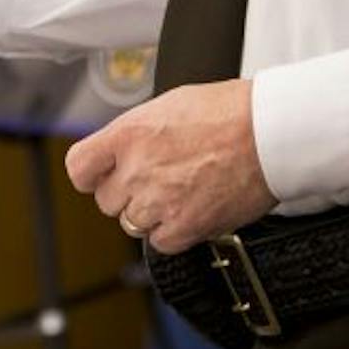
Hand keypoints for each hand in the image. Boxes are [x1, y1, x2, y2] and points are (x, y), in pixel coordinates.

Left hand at [64, 80, 276, 253]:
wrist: (268, 133)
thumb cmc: (229, 112)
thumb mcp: (169, 105)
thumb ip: (138, 133)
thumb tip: (125, 150)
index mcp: (129, 134)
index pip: (79, 168)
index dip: (91, 174)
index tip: (102, 175)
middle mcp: (137, 169)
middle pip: (108, 201)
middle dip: (129, 193)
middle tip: (160, 178)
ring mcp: (158, 201)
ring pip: (133, 223)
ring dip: (152, 213)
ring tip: (182, 190)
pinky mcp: (183, 227)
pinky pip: (160, 242)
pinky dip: (174, 231)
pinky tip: (192, 208)